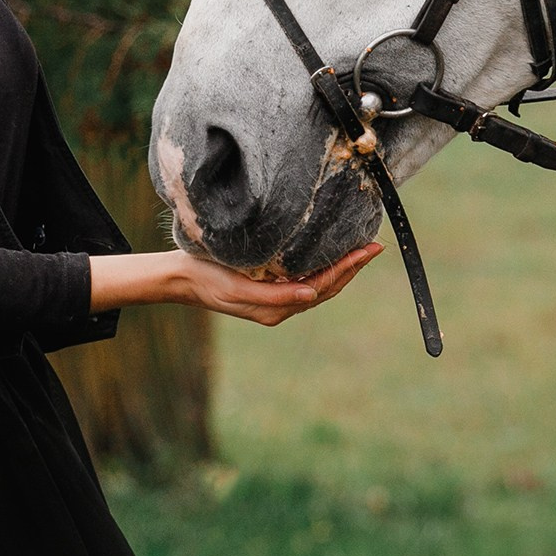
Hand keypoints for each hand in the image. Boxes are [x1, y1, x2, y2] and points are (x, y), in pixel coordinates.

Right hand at [175, 243, 382, 326]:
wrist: (180, 278)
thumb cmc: (207, 279)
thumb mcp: (239, 288)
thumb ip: (275, 295)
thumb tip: (311, 292)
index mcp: (277, 309)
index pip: (323, 286)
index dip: (347, 268)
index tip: (367, 250)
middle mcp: (281, 306)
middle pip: (326, 286)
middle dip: (352, 267)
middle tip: (375, 246)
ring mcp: (275, 298)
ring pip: (319, 283)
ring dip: (341, 267)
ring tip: (361, 250)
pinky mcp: (268, 287)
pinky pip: (304, 278)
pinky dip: (323, 266)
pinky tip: (331, 254)